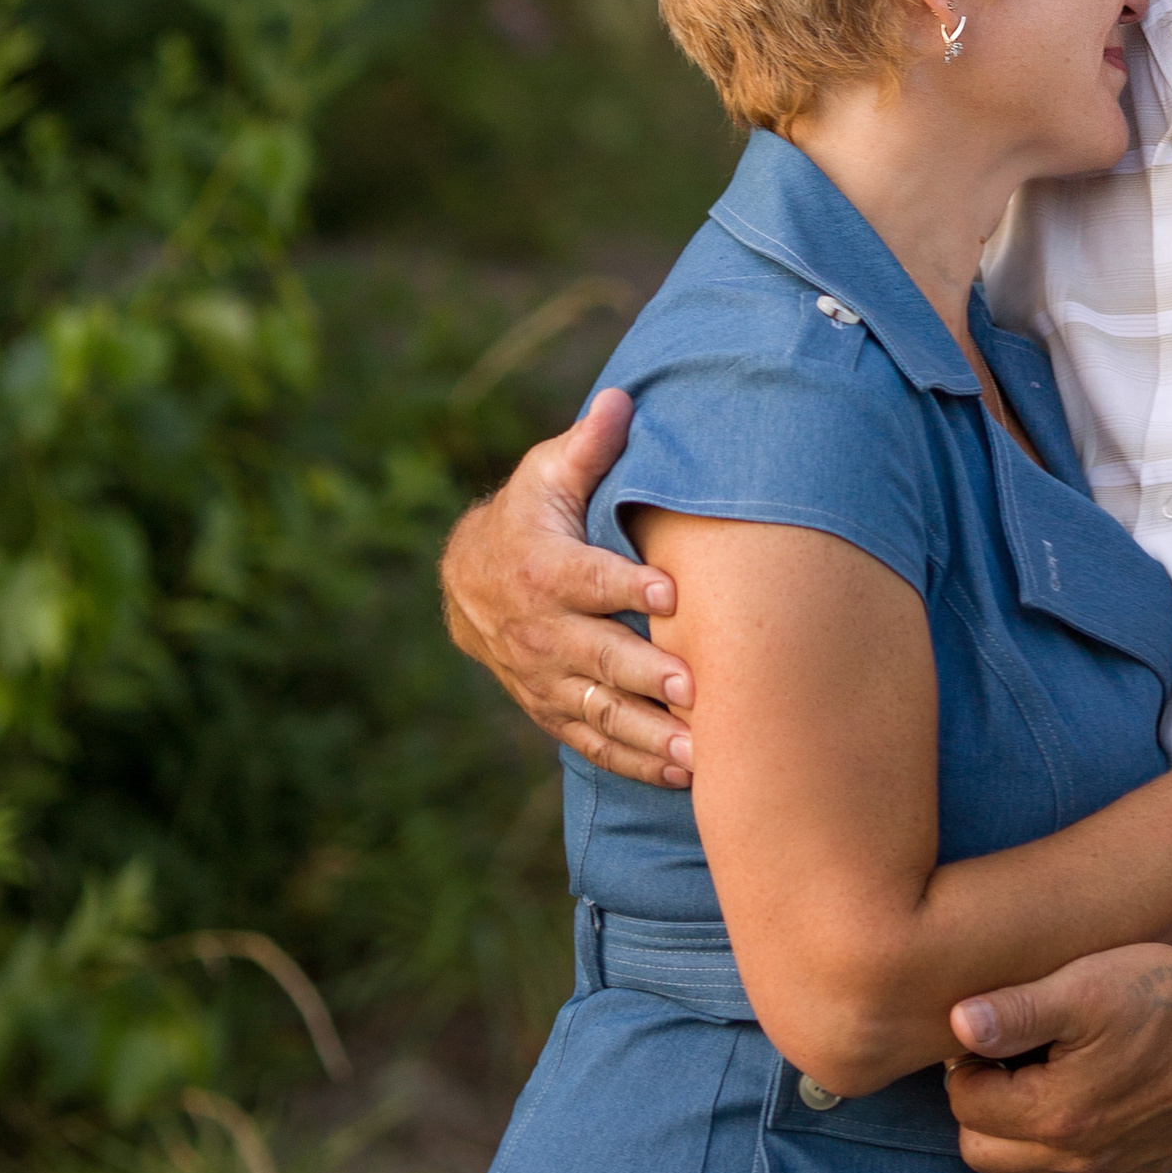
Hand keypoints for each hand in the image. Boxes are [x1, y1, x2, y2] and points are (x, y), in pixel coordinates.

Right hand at [438, 388, 694, 785]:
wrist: (470, 579)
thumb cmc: (530, 514)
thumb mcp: (548, 473)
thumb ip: (588, 446)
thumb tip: (621, 400)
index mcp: (540, 567)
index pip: (586, 579)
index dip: (625, 586)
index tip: (670, 593)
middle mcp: (539, 630)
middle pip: (597, 656)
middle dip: (645, 674)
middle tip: (694, 685)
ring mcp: (545, 678)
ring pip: (599, 711)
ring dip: (649, 732)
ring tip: (700, 747)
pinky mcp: (552, 709)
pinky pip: (594, 742)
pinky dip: (637, 760)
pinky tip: (685, 772)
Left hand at [945, 940, 1171, 1172]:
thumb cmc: (1165, 997)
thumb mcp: (1085, 987)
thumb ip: (1015, 1010)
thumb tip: (957, 1023)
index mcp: (1056, 1115)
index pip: (965, 1105)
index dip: (969, 1063)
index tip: (995, 1033)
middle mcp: (1081, 1159)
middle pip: (983, 1153)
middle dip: (983, 1106)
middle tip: (1012, 1058)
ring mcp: (1115, 1171)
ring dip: (1017, 1133)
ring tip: (1044, 1076)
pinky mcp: (1144, 1171)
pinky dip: (1061, 1147)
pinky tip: (1084, 1096)